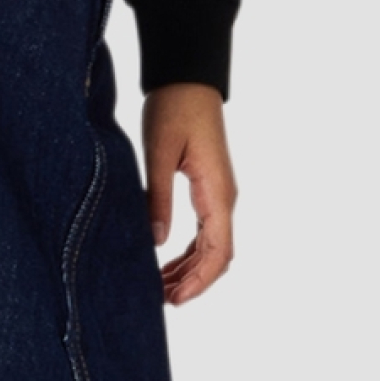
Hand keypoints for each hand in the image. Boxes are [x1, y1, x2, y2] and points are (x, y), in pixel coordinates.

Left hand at [143, 84, 236, 305]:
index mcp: (217, 192)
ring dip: (190, 270)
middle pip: (217, 256)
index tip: (176, 300)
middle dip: (193, 282)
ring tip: (161, 290)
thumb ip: (158, 197)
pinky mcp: (208, 188)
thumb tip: (155, 242)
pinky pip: (204, 232)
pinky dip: (188, 253)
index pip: (217, 251)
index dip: (199, 280)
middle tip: (160, 301)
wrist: (187, 79)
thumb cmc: (174, 108)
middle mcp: (224, 197)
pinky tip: (166, 263)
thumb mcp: (159, 152)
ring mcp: (218, 194)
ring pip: (211, 246)